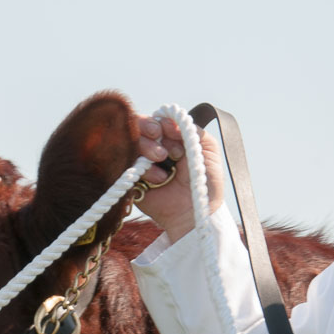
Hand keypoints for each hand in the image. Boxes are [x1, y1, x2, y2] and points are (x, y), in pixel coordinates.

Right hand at [135, 115, 225, 242]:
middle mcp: (152, 148)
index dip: (158, 122)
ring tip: (163, 161)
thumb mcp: (208, 149)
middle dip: (147, 130)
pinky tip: (158, 180)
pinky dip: (142, 170)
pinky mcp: (131, 180)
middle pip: (136, 126)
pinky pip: (124, 166)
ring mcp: (140, 163)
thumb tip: (170, 120)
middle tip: (162, 144)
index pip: (155, 120)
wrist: (196, 214)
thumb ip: (194, 130)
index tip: (166, 130)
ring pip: (129, 143)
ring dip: (146, 149)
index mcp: (170, 138)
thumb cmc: (205, 184)